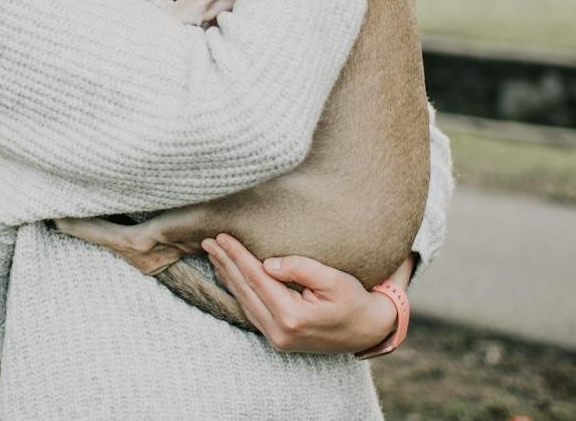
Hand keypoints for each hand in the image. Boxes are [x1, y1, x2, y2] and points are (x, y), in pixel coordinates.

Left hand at [200, 233, 399, 354]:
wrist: (368, 331)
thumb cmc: (354, 301)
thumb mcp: (333, 279)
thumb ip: (300, 268)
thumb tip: (268, 263)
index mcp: (292, 316)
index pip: (256, 278)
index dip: (237, 255)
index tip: (222, 236)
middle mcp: (279, 332)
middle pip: (245, 290)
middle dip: (225, 263)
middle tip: (207, 241)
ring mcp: (277, 338)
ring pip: (244, 301)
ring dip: (228, 276)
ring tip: (213, 254)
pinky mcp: (278, 338)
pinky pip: (251, 310)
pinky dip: (238, 290)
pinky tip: (230, 276)